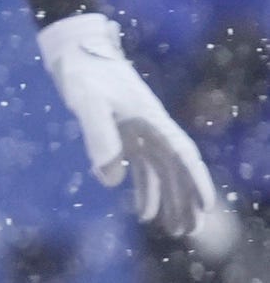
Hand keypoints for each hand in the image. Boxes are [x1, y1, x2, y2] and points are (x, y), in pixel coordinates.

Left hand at [42, 14, 228, 252]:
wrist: (74, 50)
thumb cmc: (84, 72)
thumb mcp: (88, 103)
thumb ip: (99, 137)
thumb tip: (110, 180)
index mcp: (153, 119)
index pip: (182, 155)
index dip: (196, 181)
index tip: (208, 208)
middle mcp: (153, 127)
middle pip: (177, 169)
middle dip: (185, 200)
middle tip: (189, 232)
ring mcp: (141, 131)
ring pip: (162, 172)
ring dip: (168, 199)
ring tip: (172, 230)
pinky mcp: (125, 133)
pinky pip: (142, 167)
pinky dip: (144, 189)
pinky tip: (143, 211)